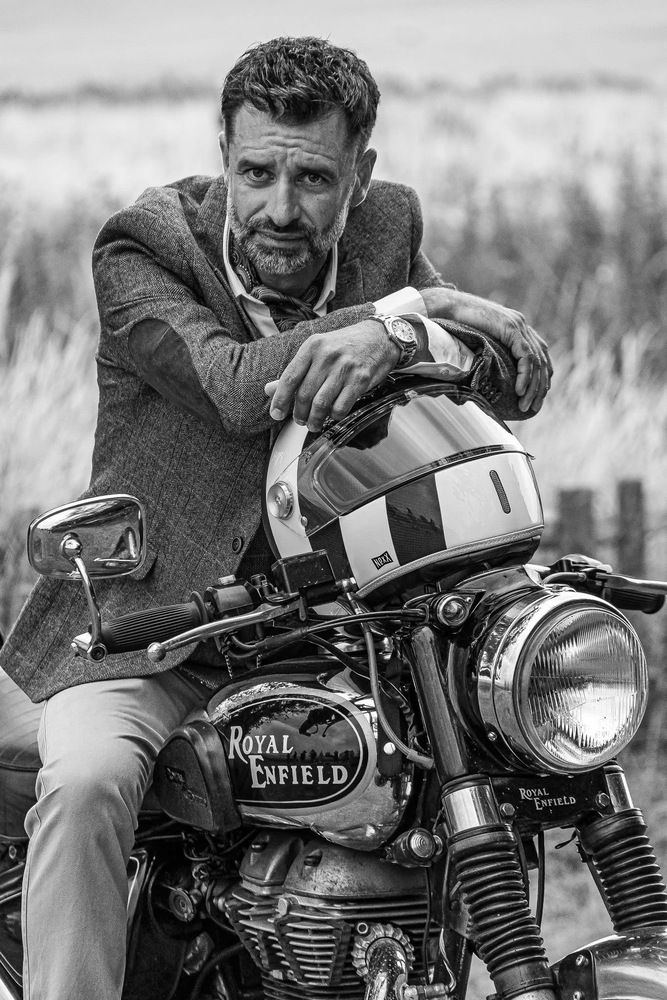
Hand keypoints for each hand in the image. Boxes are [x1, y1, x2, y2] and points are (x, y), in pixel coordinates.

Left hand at [265, 320, 399, 431]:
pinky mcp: (360, 379)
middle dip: (299, 414)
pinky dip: (334, 416)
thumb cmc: (345, 346)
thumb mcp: (317, 351)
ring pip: (321, 403)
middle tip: (300, 421)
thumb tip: (270, 390)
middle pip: (304, 394)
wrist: (379, 337)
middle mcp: (327, 355)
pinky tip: (333, 416)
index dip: (280, 400)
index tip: (276, 414)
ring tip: (314, 424)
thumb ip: (295, 371)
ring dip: (315, 419)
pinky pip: (341, 406)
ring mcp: (344, 367)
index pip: (289, 378)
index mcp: (312, 346)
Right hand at [420, 287, 552, 412]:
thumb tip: (490, 376)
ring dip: (533, 387)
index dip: (542, 378)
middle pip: (542, 361)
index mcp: (518, 328)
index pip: (541, 355)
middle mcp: (523, 326)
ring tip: (526, 405)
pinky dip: (525, 376)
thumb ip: (492, 352)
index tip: (537, 397)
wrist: (449, 307)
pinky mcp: (512, 328)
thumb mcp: (481, 341)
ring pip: (536, 362)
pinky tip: (520, 391)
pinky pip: (526, 356)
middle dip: (539, 388)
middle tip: (534, 408)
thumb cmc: (458, 324)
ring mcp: (519, 325)